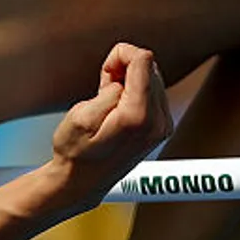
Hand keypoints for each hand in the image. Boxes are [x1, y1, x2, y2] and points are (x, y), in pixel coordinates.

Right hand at [48, 44, 172, 205]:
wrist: (82, 183)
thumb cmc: (75, 152)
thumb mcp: (81, 115)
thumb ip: (108, 89)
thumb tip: (126, 78)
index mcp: (138, 117)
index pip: (143, 60)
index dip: (120, 56)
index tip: (104, 72)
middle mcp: (158, 121)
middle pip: (149, 66)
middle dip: (124, 69)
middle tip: (102, 91)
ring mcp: (163, 126)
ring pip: (152, 77)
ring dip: (129, 81)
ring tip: (108, 103)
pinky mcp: (162, 127)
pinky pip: (153, 92)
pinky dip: (135, 92)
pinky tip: (118, 110)